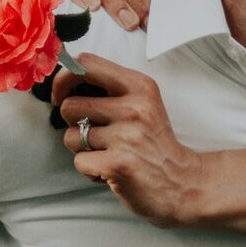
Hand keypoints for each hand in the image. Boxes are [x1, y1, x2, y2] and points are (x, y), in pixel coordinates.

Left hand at [53, 54, 204, 228]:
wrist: (182, 182)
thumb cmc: (154, 143)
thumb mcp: (143, 103)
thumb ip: (111, 90)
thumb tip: (64, 83)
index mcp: (139, 85)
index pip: (86, 64)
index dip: (64, 79)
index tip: (62, 95)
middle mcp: (134, 107)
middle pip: (69, 105)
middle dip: (74, 124)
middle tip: (95, 134)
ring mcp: (126, 136)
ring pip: (71, 136)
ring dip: (82, 149)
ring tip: (107, 153)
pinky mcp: (118, 164)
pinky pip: (79, 161)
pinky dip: (90, 170)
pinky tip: (110, 169)